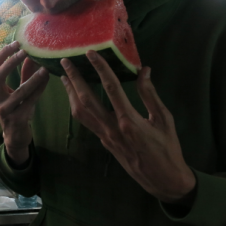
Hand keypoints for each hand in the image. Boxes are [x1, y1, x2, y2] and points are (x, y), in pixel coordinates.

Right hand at [0, 42, 49, 166]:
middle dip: (12, 61)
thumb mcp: (18, 90)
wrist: (15, 135)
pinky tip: (46, 81)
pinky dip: (39, 90)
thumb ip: (24, 74)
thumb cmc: (17, 109)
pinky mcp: (16, 118)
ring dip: (32, 78)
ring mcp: (4, 109)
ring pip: (18, 91)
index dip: (3, 53)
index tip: (16, 43)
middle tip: (24, 51)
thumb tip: (31, 55)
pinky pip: (29, 102)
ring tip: (44, 68)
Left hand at [60, 50, 195, 204]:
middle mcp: (111, 127)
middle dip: (74, 79)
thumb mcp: (164, 120)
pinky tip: (74, 96)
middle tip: (65, 61)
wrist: (162, 180)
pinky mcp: (103, 141)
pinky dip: (76, 106)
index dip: (100, 69)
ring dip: (70, 92)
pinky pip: (85, 121)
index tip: (91, 53)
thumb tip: (144, 71)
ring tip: (64, 76)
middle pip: (86, 99)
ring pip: (80, 112)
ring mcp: (104, 136)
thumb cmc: (167, 149)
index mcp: (129, 120)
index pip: (111, 88)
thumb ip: (150, 95)